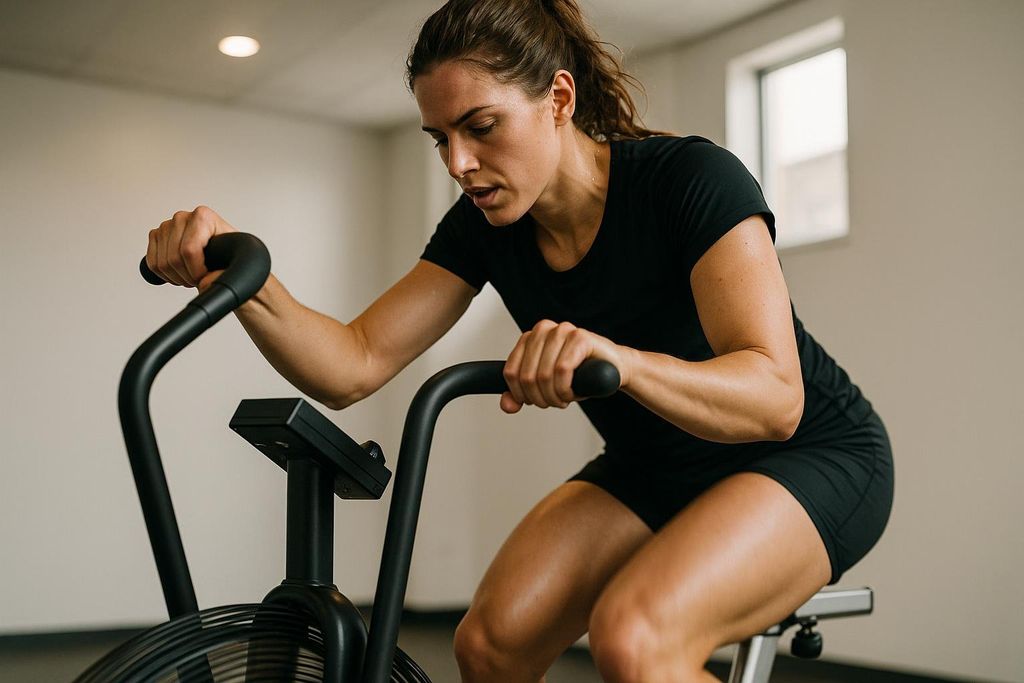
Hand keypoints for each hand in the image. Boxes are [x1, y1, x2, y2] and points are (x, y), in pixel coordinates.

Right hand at [145, 205, 236, 290]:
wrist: (222, 251)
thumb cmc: (228, 254)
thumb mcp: (235, 262)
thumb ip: (223, 274)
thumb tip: (206, 283)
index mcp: (203, 216)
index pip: (189, 250)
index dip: (196, 272)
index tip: (206, 277)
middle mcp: (183, 217)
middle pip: (174, 259)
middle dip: (187, 277)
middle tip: (199, 279)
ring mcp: (167, 225)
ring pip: (162, 263)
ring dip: (177, 277)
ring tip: (191, 275)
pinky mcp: (156, 235)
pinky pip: (152, 263)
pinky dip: (164, 275)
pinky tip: (179, 272)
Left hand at [501, 320, 631, 413]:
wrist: (612, 370)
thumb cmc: (578, 376)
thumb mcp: (544, 387)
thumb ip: (521, 395)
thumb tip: (507, 405)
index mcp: (530, 337)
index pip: (510, 371)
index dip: (520, 394)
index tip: (533, 401)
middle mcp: (543, 329)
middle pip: (527, 376)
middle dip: (539, 398)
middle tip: (553, 402)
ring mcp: (562, 330)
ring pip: (544, 376)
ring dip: (554, 397)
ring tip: (563, 398)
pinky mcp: (579, 337)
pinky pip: (562, 371)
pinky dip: (566, 390)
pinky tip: (573, 392)